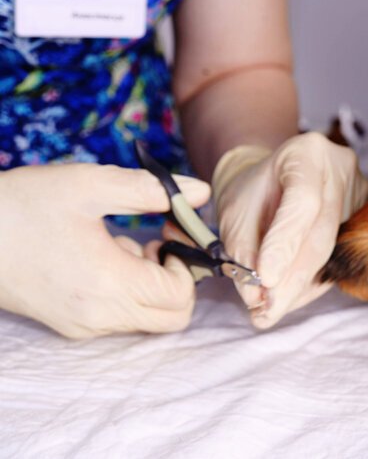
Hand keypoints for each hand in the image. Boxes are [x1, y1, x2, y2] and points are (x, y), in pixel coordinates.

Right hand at [0, 164, 210, 338]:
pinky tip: (104, 257)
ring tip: (120, 243)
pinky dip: (130, 292)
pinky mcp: (72, 325)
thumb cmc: (24, 206)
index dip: (187, 262)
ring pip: (149, 319)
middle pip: (173, 317)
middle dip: (178, 278)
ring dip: (152, 283)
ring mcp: (84, 325)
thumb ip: (150, 190)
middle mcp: (99, 316)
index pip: (180, 295)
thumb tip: (200, 193)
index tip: (167, 229)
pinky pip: (122, 318)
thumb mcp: (89, 185)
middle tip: (156, 239)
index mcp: (108, 284)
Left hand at [212, 132, 367, 327]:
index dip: (285, 244)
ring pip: (331, 251)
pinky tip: (291, 296)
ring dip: (300, 286)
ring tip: (271, 310)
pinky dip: (311, 282)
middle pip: (321, 233)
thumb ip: (242, 251)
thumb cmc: (252, 193)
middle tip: (266, 311)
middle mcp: (340, 168)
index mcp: (307, 153)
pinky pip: (339, 257)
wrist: (273, 180)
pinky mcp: (363, 216)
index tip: (265, 281)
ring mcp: (358, 192)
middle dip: (292, 278)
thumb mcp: (234, 214)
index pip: (302, 202)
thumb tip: (256, 296)